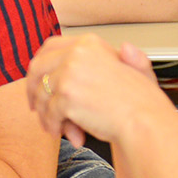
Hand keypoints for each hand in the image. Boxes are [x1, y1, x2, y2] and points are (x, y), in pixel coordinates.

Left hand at [25, 34, 172, 147]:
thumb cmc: (143, 102)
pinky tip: (66, 133)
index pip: (50, 47)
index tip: (38, 78)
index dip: (41, 65)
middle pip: (37, 69)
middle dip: (32, 89)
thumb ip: (127, 57)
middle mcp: (76, 54)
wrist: (145, 122)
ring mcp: (68, 75)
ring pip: (41, 95)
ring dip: (46, 114)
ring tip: (57, 126)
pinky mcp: (65, 97)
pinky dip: (54, 126)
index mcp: (90, 44)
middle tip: (35, 106)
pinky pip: (48, 114)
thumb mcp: (137, 69)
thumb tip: (125, 47)